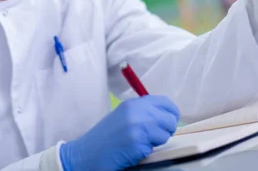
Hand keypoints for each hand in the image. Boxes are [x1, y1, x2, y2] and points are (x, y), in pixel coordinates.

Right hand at [59, 95, 179, 170]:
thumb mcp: (124, 117)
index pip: (165, 102)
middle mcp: (137, 110)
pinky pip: (155, 146)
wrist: (86, 154)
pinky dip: (147, 150)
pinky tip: (134, 151)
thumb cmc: (105, 138)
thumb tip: (168, 117)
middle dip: (166, 130)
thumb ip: (143, 113)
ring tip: (140, 144)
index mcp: (133, 103)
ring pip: (166, 133)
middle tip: (152, 138)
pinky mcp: (137, 141)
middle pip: (170, 118)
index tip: (168, 123)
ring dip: (157, 141)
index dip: (171, 113)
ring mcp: (138, 125)